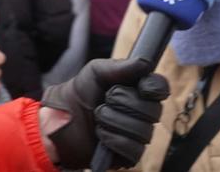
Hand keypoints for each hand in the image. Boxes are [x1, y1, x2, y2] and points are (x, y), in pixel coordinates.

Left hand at [40, 58, 168, 168]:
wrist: (59, 119)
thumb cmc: (79, 93)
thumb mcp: (96, 71)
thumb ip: (120, 66)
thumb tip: (145, 63)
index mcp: (138, 90)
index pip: (161, 88)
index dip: (154, 88)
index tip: (141, 86)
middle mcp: (142, 114)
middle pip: (154, 110)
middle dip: (125, 102)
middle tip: (105, 99)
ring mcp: (137, 136)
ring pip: (143, 131)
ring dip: (114, 120)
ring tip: (98, 117)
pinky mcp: (128, 156)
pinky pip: (134, 149)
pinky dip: (114, 139)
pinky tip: (100, 134)